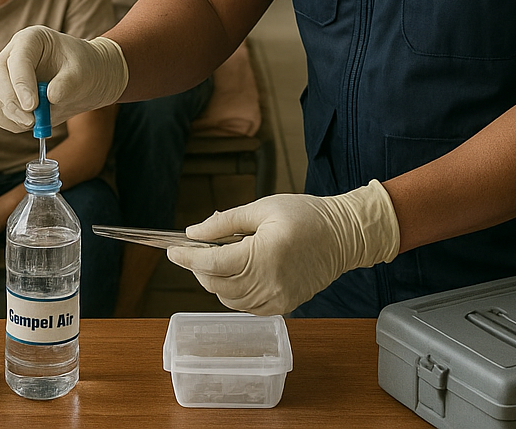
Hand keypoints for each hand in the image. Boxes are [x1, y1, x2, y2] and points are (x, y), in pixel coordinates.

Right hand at [0, 28, 126, 131]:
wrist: (85, 80)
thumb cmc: (84, 68)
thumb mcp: (83, 72)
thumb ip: (68, 83)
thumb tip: (50, 97)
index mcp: (31, 39)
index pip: (18, 59)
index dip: (21, 83)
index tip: (32, 106)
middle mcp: (12, 53)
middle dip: (11, 102)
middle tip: (31, 121)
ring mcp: (3, 73)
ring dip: (8, 114)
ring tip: (33, 123)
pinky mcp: (1, 94)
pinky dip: (8, 121)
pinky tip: (29, 124)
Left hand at [167, 181, 399, 315]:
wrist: (343, 236)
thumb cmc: (304, 215)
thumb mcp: (262, 208)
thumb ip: (224, 222)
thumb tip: (193, 233)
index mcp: (264, 253)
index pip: (214, 263)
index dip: (188, 258)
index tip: (172, 252)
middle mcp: (270, 282)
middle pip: (217, 284)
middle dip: (199, 269)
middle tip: (195, 250)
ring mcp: (278, 299)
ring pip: (229, 299)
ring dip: (215, 282)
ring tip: (219, 259)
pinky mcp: (284, 307)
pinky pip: (247, 307)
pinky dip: (234, 293)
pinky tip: (238, 273)